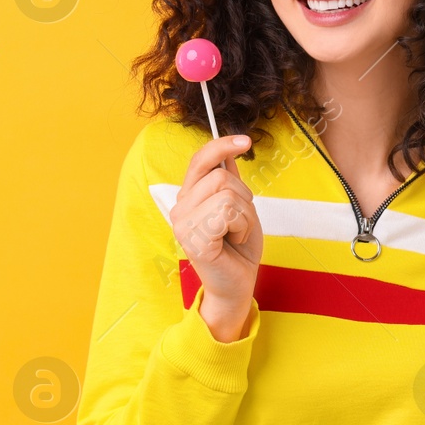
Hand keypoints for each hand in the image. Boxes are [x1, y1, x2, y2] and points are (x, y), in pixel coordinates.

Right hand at [167, 135, 261, 340]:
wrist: (238, 284)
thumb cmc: (238, 248)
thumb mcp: (240, 208)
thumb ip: (230, 182)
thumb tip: (228, 151)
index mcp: (189, 198)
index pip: (199, 160)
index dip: (221, 146)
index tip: (245, 141)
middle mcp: (180, 208)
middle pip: (220, 176)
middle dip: (244, 198)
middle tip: (239, 223)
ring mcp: (183, 224)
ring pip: (227, 194)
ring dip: (245, 216)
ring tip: (236, 234)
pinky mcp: (194, 239)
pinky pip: (228, 213)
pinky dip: (242, 227)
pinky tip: (233, 243)